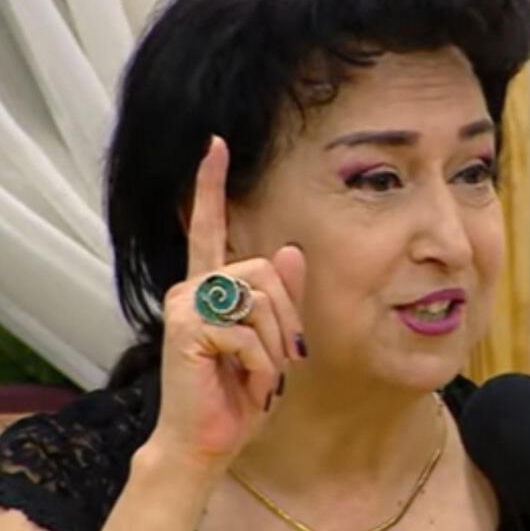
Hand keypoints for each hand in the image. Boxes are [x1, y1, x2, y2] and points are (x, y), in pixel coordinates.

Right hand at [148, 136, 305, 467]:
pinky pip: (250, 333)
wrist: (207, 442)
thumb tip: (287, 249)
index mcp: (210, 286)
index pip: (209, 227)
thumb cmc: (238, 391)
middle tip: (277, 361)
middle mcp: (192, 287)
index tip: (216, 144)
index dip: (211, 185)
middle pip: (264, 269)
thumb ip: (279, 297)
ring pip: (261, 298)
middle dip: (286, 320)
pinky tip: (247, 386)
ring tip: (259, 376)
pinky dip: (262, 367)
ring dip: (276, 347)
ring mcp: (185, 305)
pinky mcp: (187, 329)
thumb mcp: (272, 341)